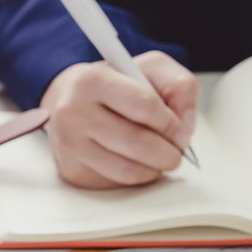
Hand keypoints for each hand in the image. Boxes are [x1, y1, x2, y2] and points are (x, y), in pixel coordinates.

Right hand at [40, 51, 198, 188]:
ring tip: (158, 157)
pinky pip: (116, 182)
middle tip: (175, 152)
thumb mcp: (150, 68)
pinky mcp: (72, 170)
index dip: (172, 123)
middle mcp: (73, 113)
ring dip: (154, 168)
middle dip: (168, 153)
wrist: (67, 99)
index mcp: (92, 81)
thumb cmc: (113, 84)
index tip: (180, 131)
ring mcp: (69, 145)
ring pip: (128, 170)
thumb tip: (185, 128)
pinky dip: (136, 176)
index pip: (145, 106)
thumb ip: (179, 86)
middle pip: (138, 144)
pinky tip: (136, 162)